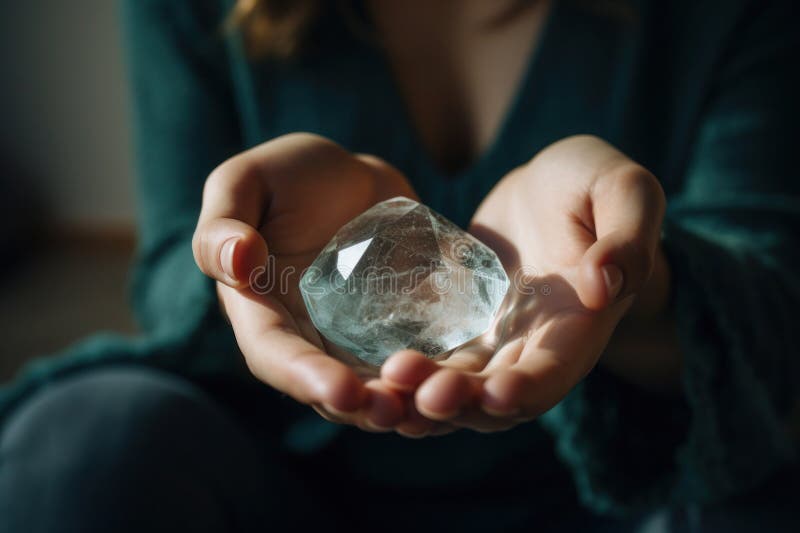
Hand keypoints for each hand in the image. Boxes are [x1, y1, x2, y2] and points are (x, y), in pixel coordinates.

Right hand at [193, 133, 417, 430]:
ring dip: (399, 403)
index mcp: (260, 310)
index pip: (274, 354)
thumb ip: (224, 221)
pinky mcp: (393, 329)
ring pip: (372, 385)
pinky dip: (430, 376)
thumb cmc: (286, 175)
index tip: (342, 391)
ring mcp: (351, 338)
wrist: (349, 175)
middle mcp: (305, 336)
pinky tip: (459, 383)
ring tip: (429, 408)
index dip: (304, 377)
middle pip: (327, 386)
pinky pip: (412, 360)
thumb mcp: (246, 182)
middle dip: (359, 406)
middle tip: (394, 412)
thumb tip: (236, 262)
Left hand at [379, 135, 666, 432]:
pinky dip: (408, 374)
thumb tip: (603, 285)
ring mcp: (494, 341)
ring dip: (424, 398)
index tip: (494, 394)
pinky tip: (374, 372)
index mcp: (580, 324)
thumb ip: (627, 235)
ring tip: (386, 386)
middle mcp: (535, 347)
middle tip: (418, 393)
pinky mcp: (461, 327)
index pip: (555, 372)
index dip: (527, 390)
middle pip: (497, 397)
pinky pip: (433, 359)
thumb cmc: (592, 184)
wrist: (547, 189)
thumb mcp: (623, 190)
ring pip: (459, 388)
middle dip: (460, 404)